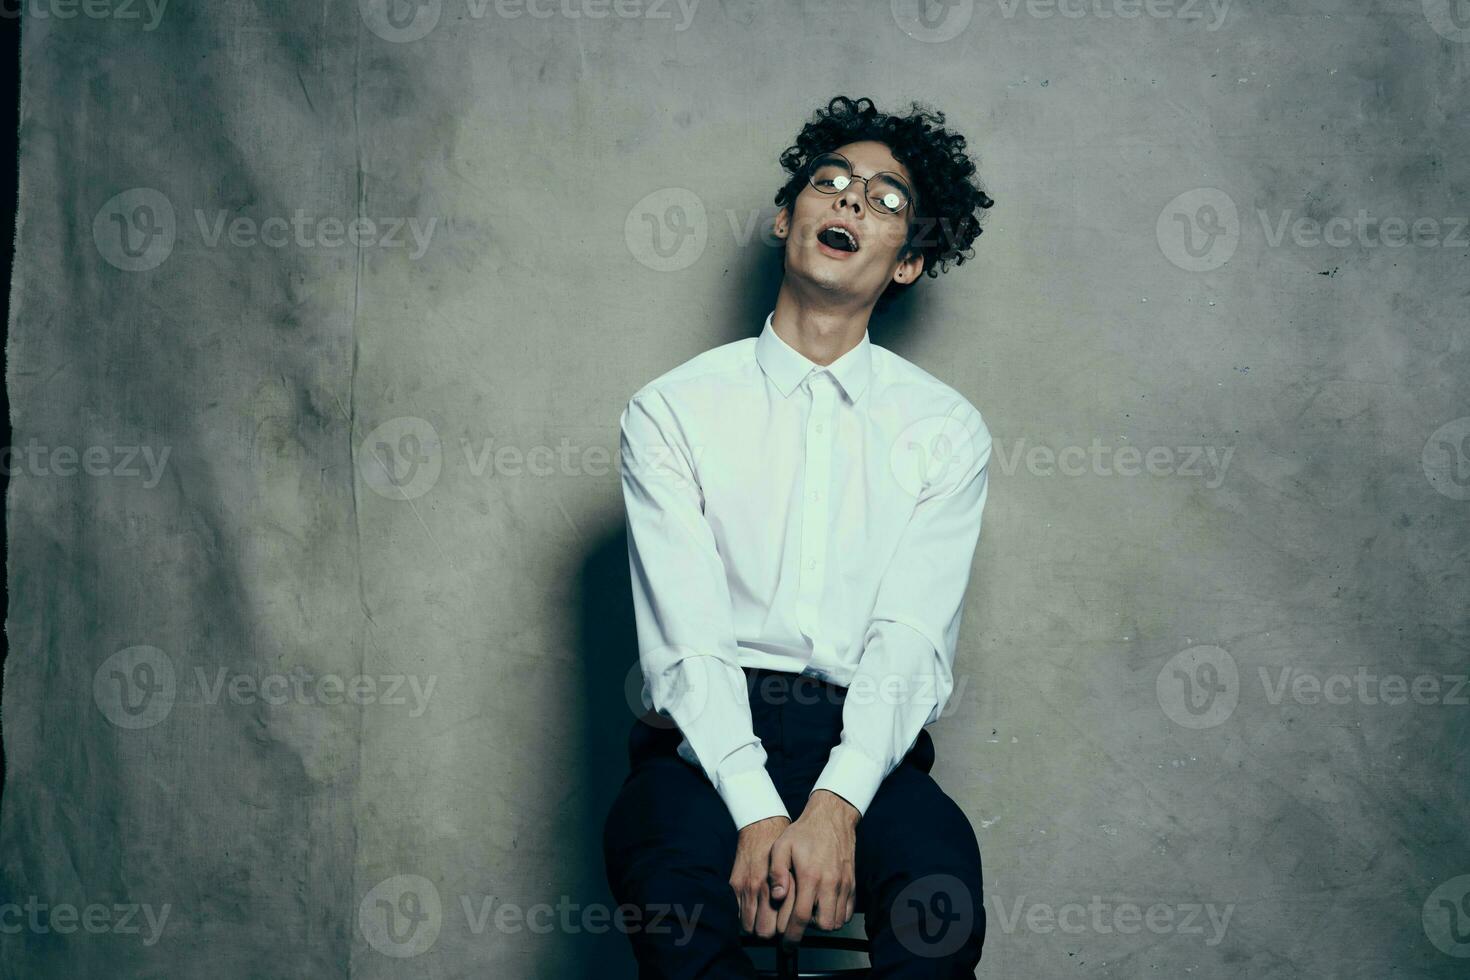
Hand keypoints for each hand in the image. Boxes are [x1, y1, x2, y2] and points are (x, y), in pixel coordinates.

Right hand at [729, 815, 790, 937]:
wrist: (762, 825)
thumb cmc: (783, 847)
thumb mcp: (796, 868)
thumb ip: (795, 892)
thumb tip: (799, 916)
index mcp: (780, 886)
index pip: (780, 926)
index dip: (784, 932)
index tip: (787, 930)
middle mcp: (761, 889)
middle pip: (763, 931)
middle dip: (770, 932)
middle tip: (775, 927)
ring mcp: (745, 888)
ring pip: (748, 926)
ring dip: (756, 926)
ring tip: (764, 920)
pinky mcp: (734, 884)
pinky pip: (737, 913)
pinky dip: (744, 916)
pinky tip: (753, 910)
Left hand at [769, 789, 859, 945]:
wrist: (832, 818)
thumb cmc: (805, 832)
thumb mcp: (781, 847)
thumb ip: (776, 872)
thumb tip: (777, 896)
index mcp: (811, 876)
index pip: (802, 917)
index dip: (792, 936)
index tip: (786, 945)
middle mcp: (830, 883)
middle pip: (824, 925)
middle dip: (810, 930)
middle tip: (799, 922)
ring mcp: (844, 884)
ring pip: (838, 921)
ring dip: (824, 922)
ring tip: (811, 912)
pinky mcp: (852, 883)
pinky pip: (848, 912)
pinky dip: (837, 915)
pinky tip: (825, 906)